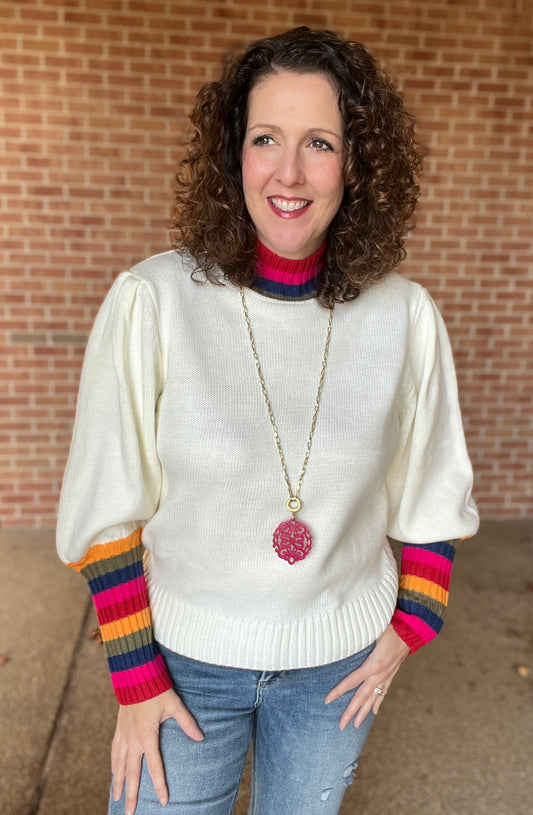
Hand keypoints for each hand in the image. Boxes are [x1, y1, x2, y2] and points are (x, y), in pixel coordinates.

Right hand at [111, 688, 203, 814]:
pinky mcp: (119, 728)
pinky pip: (115, 751)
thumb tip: (201, 737)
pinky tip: (114, 772)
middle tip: (129, 813)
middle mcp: (133, 740)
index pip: (154, 767)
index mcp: (147, 736)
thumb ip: (187, 723)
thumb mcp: (175, 705)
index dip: (160, 785)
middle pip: (131, 773)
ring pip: (120, 765)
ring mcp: (124, 735)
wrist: (134, 674)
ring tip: (117, 798)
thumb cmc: (156, 689)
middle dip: (131, 795)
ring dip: (119, 783)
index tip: (163, 801)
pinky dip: (114, 764)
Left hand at [325, 625, 408, 729]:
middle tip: (340, 726)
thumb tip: (342, 638)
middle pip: (361, 697)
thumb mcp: (372, 631)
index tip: (327, 701)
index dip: (338, 692)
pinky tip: (374, 711)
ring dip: (364, 712)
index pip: (351, 682)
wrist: (412, 630)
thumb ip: (358, 638)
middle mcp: (379, 674)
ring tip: (356, 725)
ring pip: (373, 698)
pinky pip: (384, 691)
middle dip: (351, 712)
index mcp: (373, 665)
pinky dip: (378, 702)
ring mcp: (387, 676)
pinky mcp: (392, 673)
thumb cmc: (390, 627)